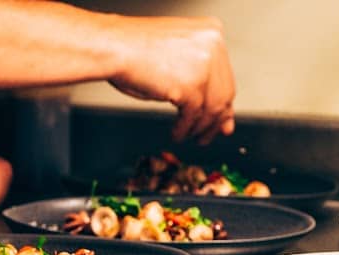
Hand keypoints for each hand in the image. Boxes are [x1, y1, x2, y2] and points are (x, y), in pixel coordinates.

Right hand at [109, 16, 235, 144]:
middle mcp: (212, 47)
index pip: (225, 74)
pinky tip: (177, 133)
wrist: (113, 48)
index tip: (221, 118)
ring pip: (212, 108)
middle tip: (207, 134)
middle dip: (215, 120)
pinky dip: (184, 129)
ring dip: (199, 128)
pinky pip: (193, 115)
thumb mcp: (175, 57)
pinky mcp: (190, 85)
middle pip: (224, 93)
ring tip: (188, 136)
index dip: (223, 101)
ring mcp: (203, 66)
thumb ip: (199, 77)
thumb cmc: (133, 49)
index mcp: (211, 33)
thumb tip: (216, 106)